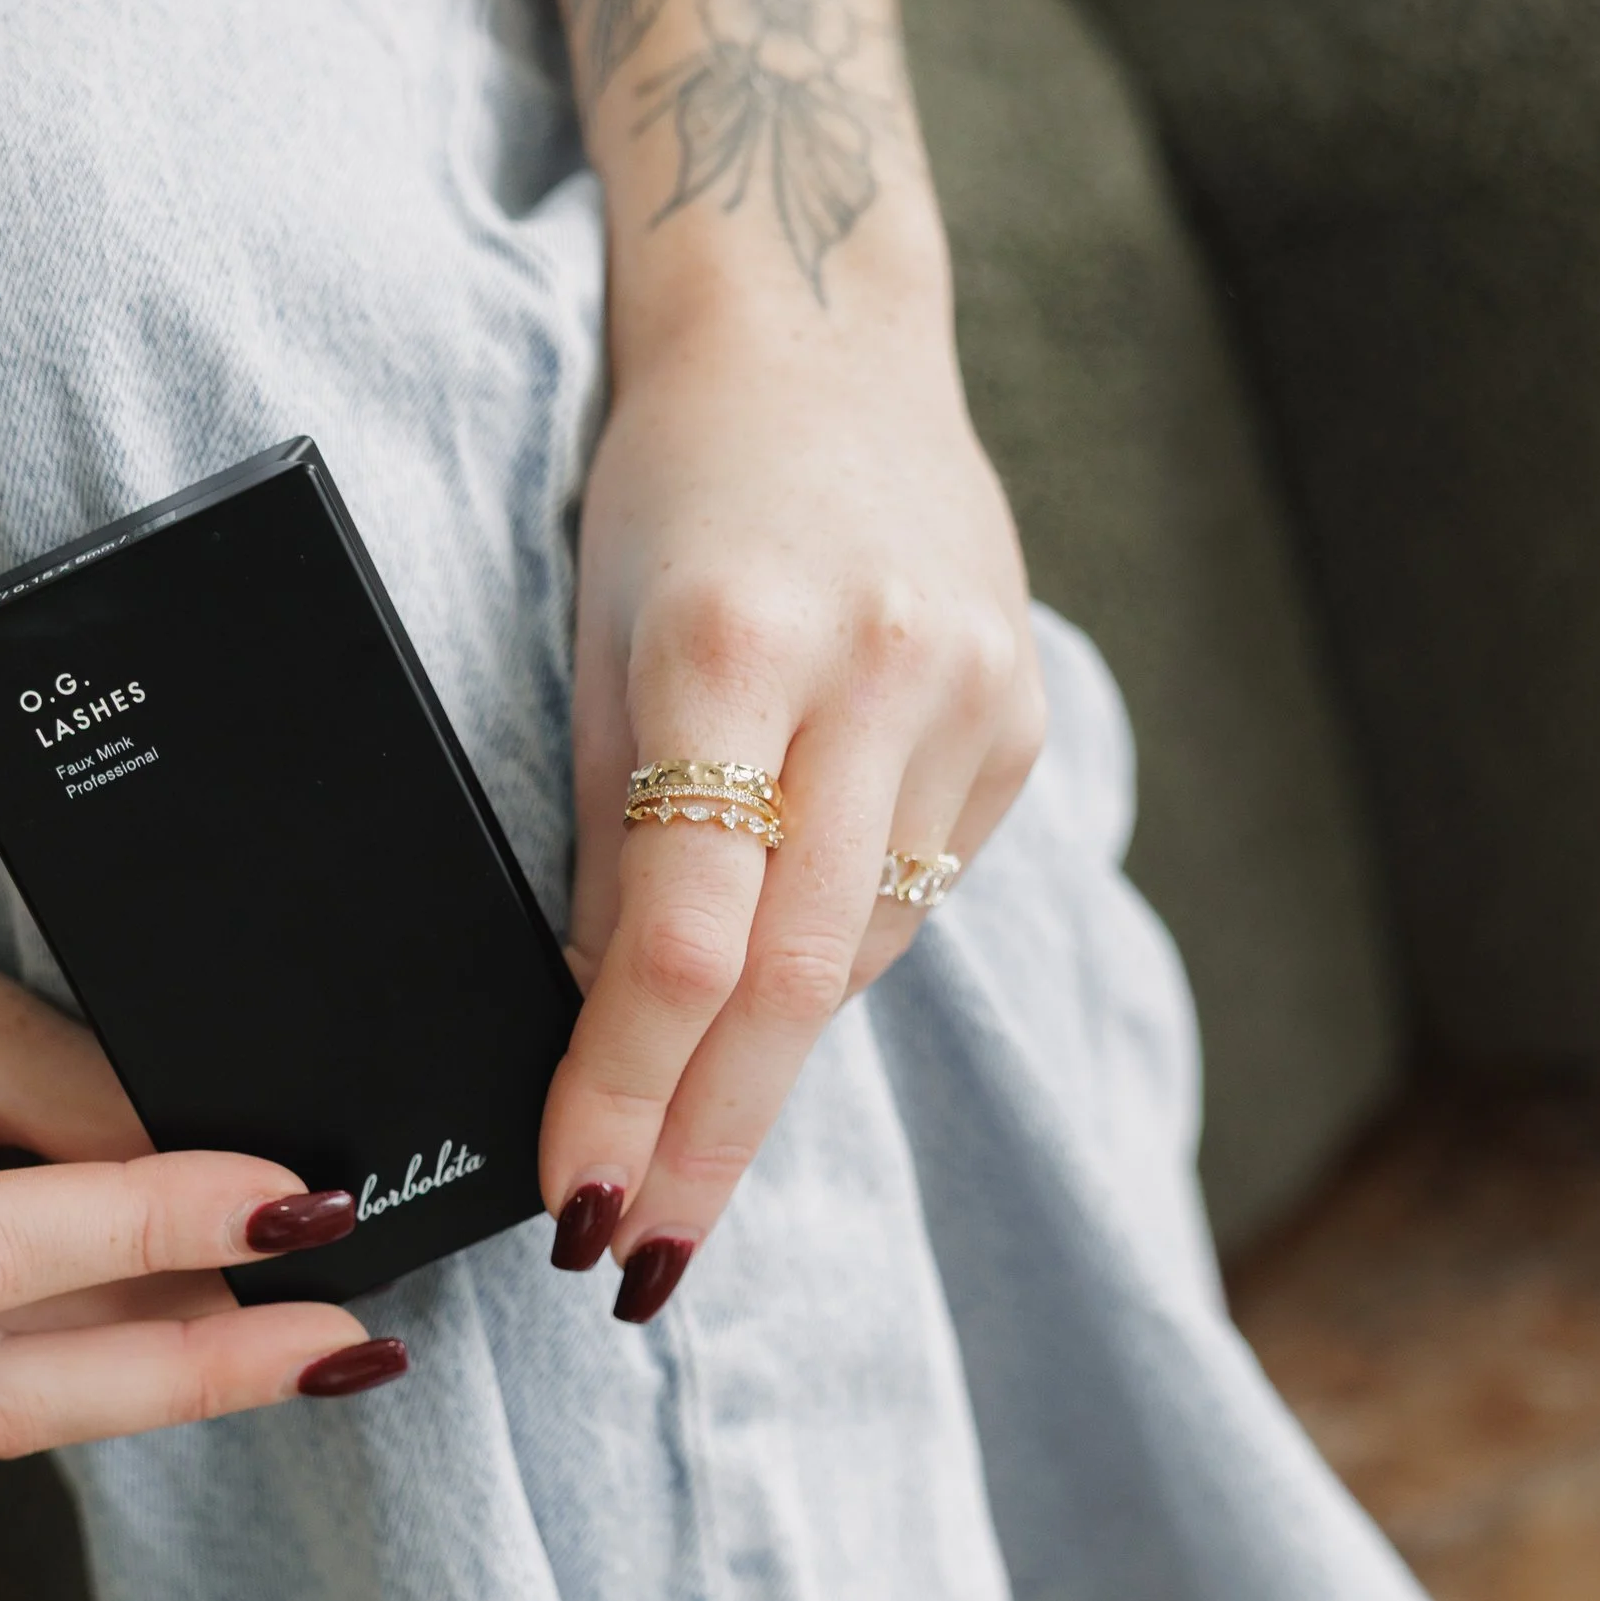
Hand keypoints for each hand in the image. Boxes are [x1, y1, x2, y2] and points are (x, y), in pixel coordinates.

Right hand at [0, 460, 402, 1444]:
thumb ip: (82, 1100)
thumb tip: (250, 1188)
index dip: (141, 1232)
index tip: (286, 1204)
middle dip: (186, 1367)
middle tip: (337, 1342)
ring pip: (10, 1406)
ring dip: (169, 1373)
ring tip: (313, 1341)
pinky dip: (113, 1362)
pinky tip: (224, 1336)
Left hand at [539, 300, 1043, 1302]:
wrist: (826, 337)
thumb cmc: (675, 492)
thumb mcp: (597, 645)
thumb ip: (606, 842)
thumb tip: (599, 1030)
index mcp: (739, 643)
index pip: (682, 933)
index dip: (626, 1086)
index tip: (578, 1196)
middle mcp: (879, 672)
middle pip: (790, 980)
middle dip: (706, 1139)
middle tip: (641, 1263)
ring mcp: (971, 700)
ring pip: (860, 951)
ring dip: (766, 1054)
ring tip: (683, 1130)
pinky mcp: (1021, 725)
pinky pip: (914, 894)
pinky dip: (834, 950)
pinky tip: (782, 963)